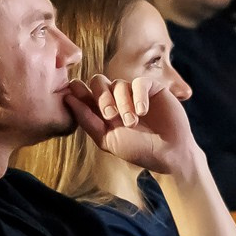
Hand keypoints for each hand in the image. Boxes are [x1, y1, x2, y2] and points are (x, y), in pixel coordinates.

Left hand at [64, 75, 198, 176]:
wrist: (168, 153)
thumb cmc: (137, 150)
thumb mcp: (107, 139)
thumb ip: (87, 120)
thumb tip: (67, 99)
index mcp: (102, 110)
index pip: (85, 93)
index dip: (78, 90)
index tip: (73, 89)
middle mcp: (116, 98)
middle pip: (98, 82)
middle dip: (101, 97)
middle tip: (110, 116)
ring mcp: (134, 92)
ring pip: (118, 84)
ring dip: (123, 103)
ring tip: (132, 121)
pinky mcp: (152, 88)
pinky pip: (139, 82)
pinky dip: (138, 95)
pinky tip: (143, 111)